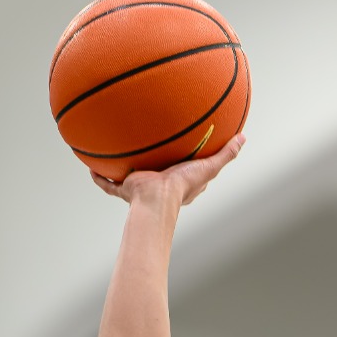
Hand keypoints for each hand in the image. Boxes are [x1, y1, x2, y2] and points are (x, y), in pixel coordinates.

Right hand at [91, 134, 244, 208]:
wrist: (156, 199)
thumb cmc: (182, 186)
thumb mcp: (209, 167)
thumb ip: (227, 153)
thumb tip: (244, 138)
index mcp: (178, 181)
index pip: (183, 170)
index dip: (186, 161)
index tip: (184, 147)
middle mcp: (158, 183)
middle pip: (154, 170)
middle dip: (151, 161)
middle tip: (148, 144)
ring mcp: (140, 186)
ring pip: (129, 177)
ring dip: (122, 168)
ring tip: (116, 152)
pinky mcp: (125, 188)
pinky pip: (108, 183)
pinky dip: (100, 178)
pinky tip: (91, 167)